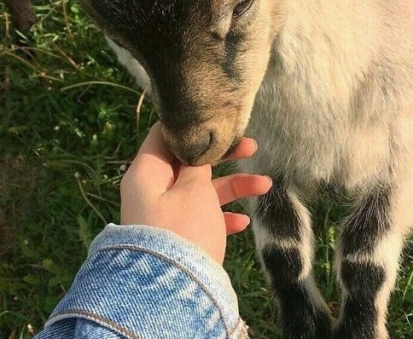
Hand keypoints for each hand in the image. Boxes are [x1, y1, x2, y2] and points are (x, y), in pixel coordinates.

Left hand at [120, 123, 271, 263]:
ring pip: (201, 190)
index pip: (163, 135)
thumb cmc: (182, 230)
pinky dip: (222, 216)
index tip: (216, 120)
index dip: (191, 126)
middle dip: (222, 156)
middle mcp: (152, 190)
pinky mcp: (178, 236)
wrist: (170, 292)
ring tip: (266, 185)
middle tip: (251, 145)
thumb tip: (196, 147)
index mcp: (147, 172)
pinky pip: (202, 217)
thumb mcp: (193, 189)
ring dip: (233, 187)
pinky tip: (243, 222)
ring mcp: (165, 214)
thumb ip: (198, 163)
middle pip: (188, 162)